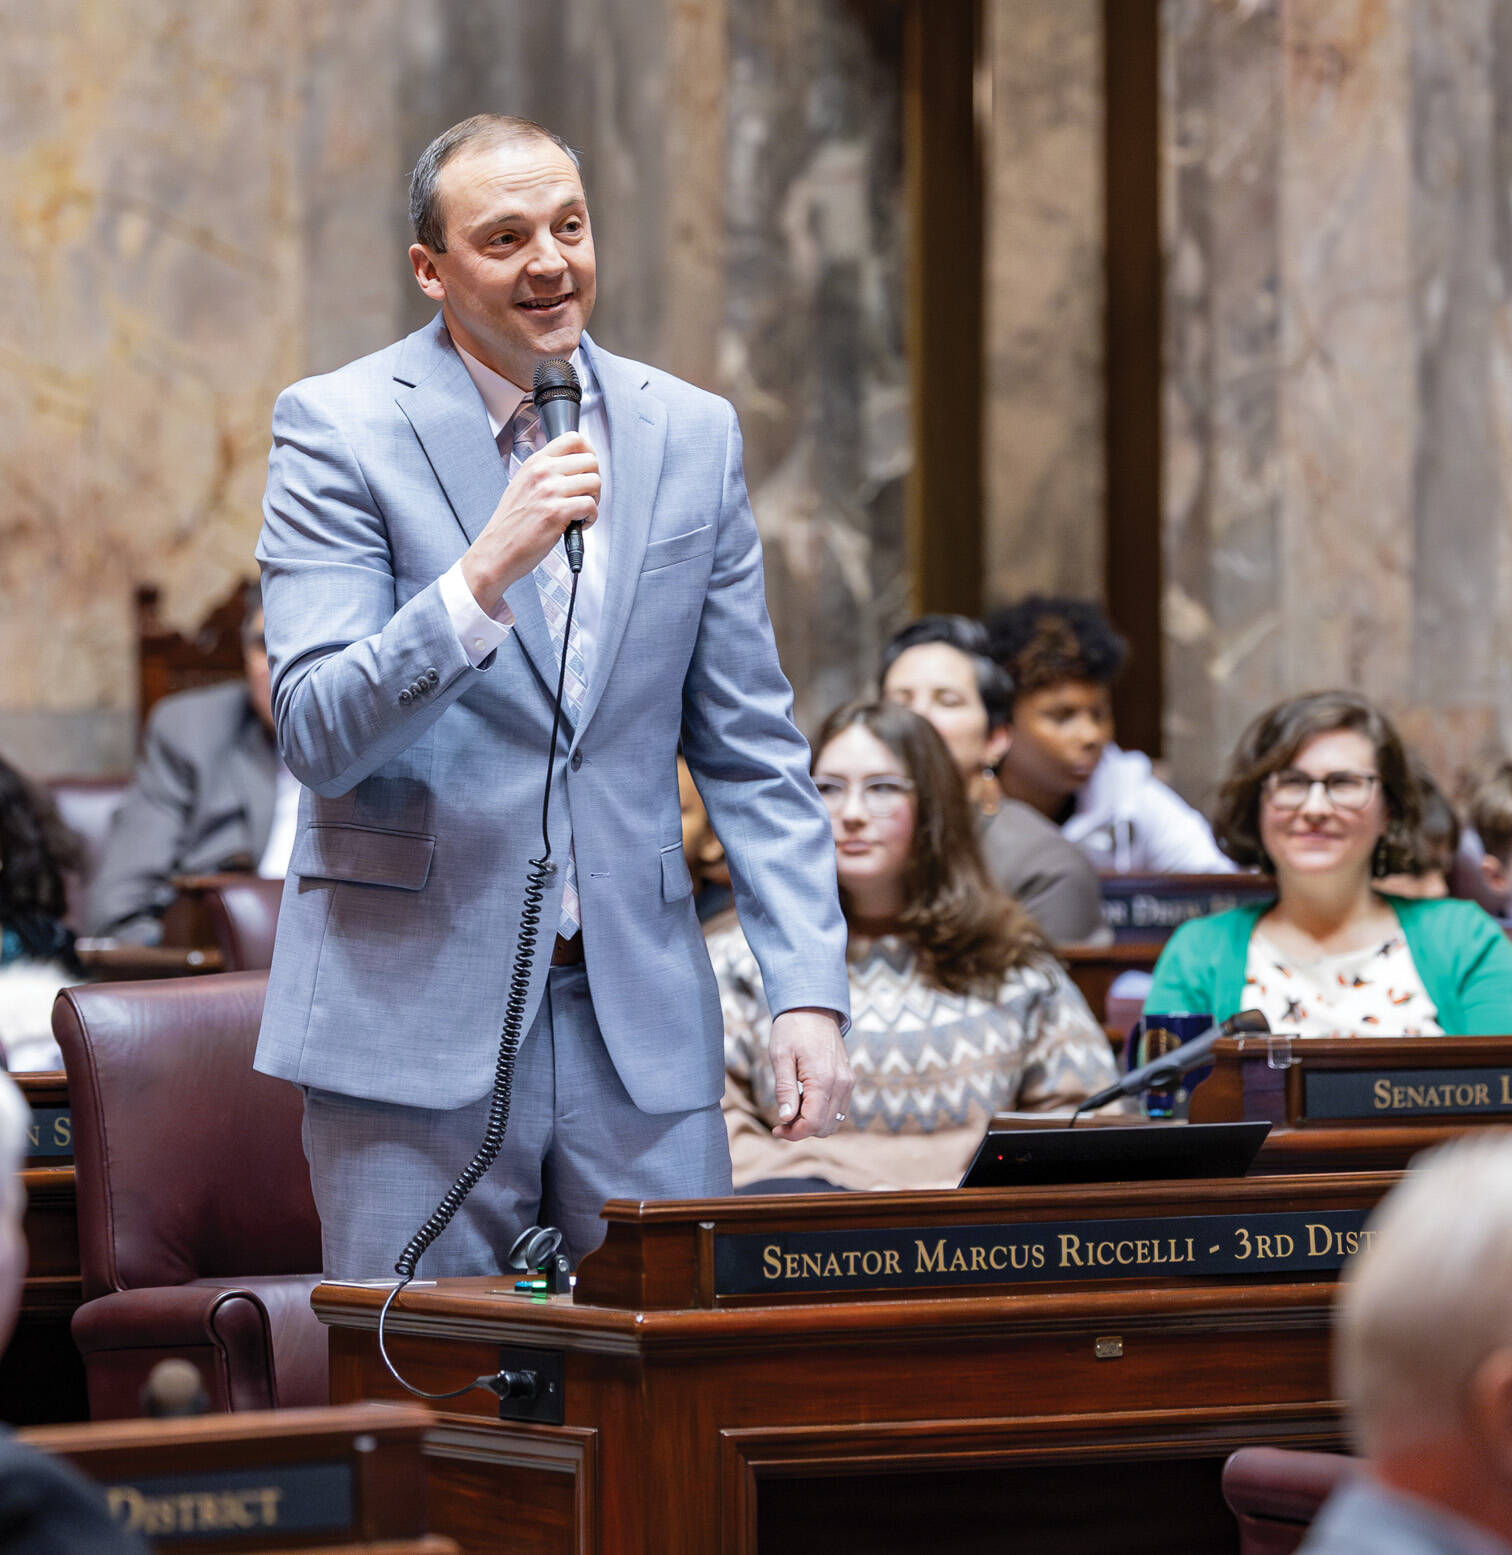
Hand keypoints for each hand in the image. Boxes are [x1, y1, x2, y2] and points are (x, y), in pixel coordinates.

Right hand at [460, 432, 600, 606]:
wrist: (496, 550)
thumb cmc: (510, 524)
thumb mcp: (522, 485)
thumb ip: (545, 473)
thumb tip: (573, 468)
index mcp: (535, 463)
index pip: (573, 439)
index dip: (589, 453)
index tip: (589, 468)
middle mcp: (542, 473)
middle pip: (590, 461)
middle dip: (594, 480)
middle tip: (585, 496)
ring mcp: (549, 491)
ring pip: (594, 482)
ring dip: (594, 500)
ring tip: (581, 512)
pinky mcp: (556, 513)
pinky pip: (591, 506)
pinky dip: (591, 518)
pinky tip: (578, 525)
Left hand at [767, 1008, 851, 1141]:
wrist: (813, 1006)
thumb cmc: (792, 1029)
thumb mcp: (781, 1057)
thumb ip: (785, 1090)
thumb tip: (786, 1119)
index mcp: (824, 1079)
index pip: (813, 1123)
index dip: (793, 1133)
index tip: (775, 1129)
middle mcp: (841, 1084)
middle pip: (825, 1127)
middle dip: (802, 1130)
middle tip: (782, 1120)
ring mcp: (847, 1082)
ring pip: (835, 1121)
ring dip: (813, 1123)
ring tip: (793, 1107)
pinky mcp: (848, 1079)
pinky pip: (839, 1108)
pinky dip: (823, 1113)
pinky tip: (806, 1099)